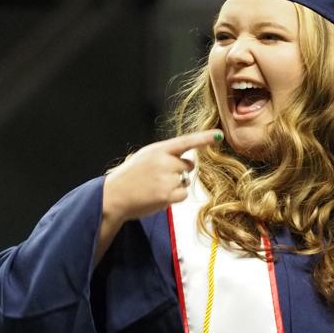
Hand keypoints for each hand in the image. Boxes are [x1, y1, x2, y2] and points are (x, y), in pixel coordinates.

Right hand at [102, 130, 222, 225]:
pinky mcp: (167, 195)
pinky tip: (158, 196)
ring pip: (185, 180)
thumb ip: (165, 155)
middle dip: (179, 171)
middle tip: (158, 177)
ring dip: (175, 185)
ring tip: (155, 187)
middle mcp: (164, 162)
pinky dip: (174, 197)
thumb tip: (189, 162)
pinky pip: (183, 194)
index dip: (204, 138)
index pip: (186, 141)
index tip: (219, 135)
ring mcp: (166, 178)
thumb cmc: (130, 177)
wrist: (113, 196)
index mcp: (158, 149)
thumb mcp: (145, 157)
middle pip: (188, 165)